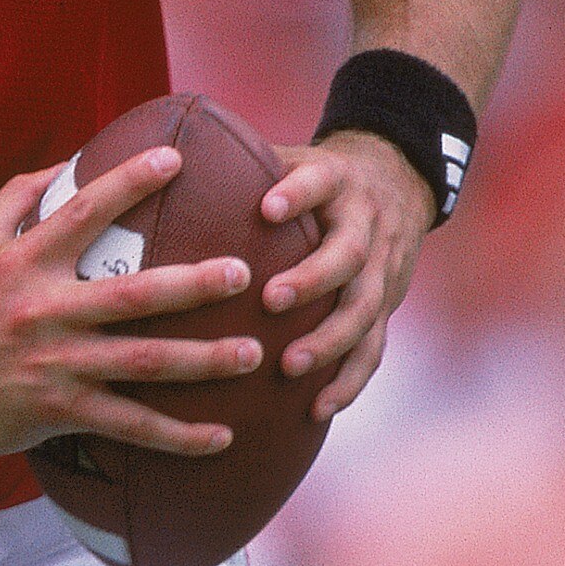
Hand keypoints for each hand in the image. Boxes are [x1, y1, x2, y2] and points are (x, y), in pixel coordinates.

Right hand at [0, 147, 262, 464]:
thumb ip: (18, 197)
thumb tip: (69, 160)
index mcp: (24, 262)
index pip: (81, 213)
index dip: (128, 183)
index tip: (176, 161)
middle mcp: (43, 311)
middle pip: (133, 296)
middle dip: (194, 285)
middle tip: (245, 274)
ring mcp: (54, 365)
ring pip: (143, 362)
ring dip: (203, 360)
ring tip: (253, 353)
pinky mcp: (59, 412)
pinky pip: (129, 425)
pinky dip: (178, 436)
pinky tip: (222, 437)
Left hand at [258, 129, 434, 420]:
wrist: (399, 181)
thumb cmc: (318, 179)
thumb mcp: (294, 158)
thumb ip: (246, 165)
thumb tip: (165, 163)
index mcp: (337, 182)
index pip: (320, 182)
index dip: (298, 194)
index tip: (266, 208)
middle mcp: (365, 224)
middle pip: (348, 254)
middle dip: (311, 280)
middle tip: (270, 301)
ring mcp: (382, 268)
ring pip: (364, 307)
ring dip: (328, 340)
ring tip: (290, 365)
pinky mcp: (386, 305)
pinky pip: (373, 347)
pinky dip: (347, 380)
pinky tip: (317, 407)